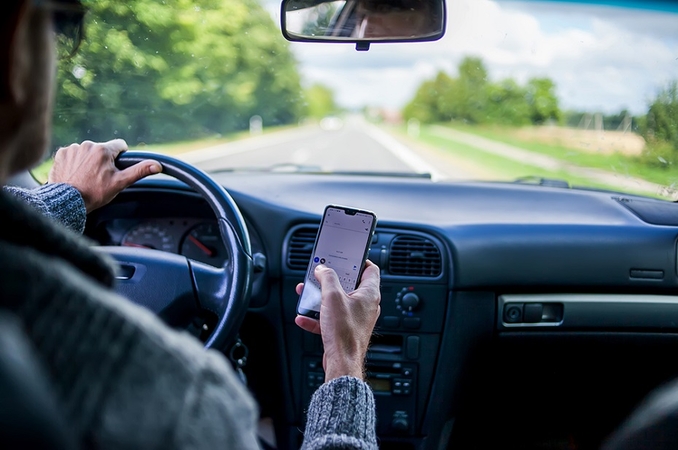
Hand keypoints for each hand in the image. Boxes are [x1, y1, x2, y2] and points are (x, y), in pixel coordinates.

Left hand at [48, 139, 160, 212]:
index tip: (116, 169)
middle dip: (103, 161)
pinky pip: (73, 154)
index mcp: (103, 150)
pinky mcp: (61, 154)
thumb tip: (157, 165)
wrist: (68, 201)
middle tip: (100, 178)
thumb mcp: (120, 183)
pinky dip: (75, 162)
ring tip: (86, 177)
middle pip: (102, 150)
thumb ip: (139, 171)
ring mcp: (73, 149)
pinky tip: (75, 174)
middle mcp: (87, 145)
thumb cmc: (95, 193)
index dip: (120, 157)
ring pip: (87, 152)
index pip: (119, 145)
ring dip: (88, 161)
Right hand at [295, 260, 380, 380]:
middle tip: (321, 274)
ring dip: (320, 297)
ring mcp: (356, 318)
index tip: (344, 257)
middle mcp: (365, 305)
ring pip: (337, 301)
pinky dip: (317, 316)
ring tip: (308, 294)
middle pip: (349, 284)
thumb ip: (327, 278)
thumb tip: (323, 269)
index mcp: (369, 294)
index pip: (370, 269)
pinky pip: (330, 318)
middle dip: (331, 279)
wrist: (342, 363)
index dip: (358, 260)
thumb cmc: (345, 333)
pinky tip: (304, 317)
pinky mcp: (345, 329)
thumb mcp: (332, 297)